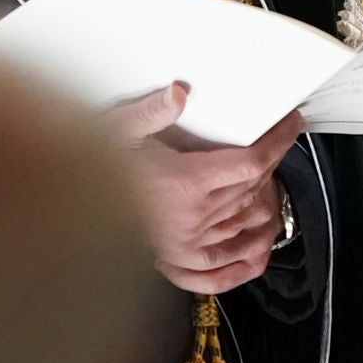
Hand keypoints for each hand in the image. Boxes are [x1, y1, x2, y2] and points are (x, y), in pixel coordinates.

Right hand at [113, 84, 298, 294]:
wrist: (71, 204)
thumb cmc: (92, 165)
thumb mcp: (117, 129)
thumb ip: (150, 112)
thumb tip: (178, 94)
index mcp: (185, 182)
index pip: (251, 161)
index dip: (279, 141)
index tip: (291, 125)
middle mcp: (193, 216)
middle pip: (253, 187)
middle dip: (272, 160)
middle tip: (277, 140)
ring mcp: (188, 242)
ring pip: (245, 219)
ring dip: (264, 197)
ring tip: (270, 176)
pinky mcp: (178, 261)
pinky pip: (225, 267)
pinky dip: (248, 257)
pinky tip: (261, 246)